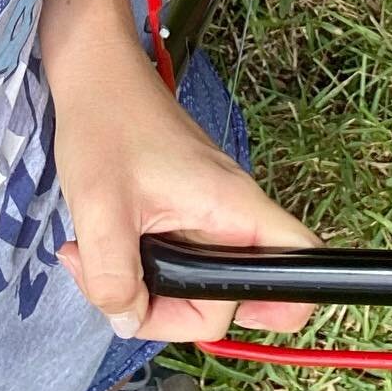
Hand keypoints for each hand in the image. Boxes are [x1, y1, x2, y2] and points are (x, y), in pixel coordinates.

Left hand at [51, 37, 318, 343]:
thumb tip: (128, 320)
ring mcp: (208, 208)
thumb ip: (114, 280)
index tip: (223, 316)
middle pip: (230, 293)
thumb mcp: (99, 211)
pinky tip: (99, 241)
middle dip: (169, 307)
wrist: (94, 69)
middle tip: (116, 288)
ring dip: (145, 285)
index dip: (281, 304)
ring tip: (92, 256)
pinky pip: (177, 255)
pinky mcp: (185, 205)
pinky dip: (140, 262)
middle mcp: (231, 211)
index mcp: (232, 207)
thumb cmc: (104, 126)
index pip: (299, 262)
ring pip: (195, 278)